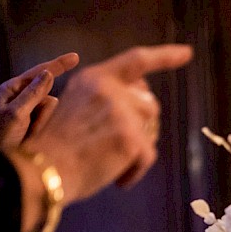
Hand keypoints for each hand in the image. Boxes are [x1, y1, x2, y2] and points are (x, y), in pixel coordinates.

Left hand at [0, 52, 79, 150]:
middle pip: (47, 96)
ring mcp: (29, 111)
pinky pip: (49, 123)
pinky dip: (42, 130)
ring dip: (42, 124)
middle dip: (44, 113)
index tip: (75, 57)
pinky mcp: (34, 123)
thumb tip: (47, 74)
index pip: (40, 72)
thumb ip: (33, 93)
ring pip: (51, 111)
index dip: (59, 65)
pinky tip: (30, 138)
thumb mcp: (16, 113)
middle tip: (30, 128)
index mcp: (13, 89)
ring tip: (27, 135)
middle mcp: (22, 98)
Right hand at [16, 44, 193, 206]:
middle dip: (142, 127)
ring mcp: (121, 112)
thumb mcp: (78, 107)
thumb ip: (108, 98)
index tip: (187, 53)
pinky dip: (134, 172)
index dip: (165, 56)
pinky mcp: (131, 138)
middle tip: (118, 147)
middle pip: (150, 105)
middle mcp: (110, 89)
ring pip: (151, 131)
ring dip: (138, 149)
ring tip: (111, 161)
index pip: (137, 60)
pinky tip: (116, 178)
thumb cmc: (59, 148)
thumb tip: (146, 102)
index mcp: (95, 78)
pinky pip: (148, 157)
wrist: (43, 171)